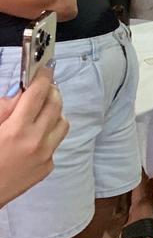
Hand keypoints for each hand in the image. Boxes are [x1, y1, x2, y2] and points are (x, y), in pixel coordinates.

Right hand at [0, 69, 67, 207]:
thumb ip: (3, 110)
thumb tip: (19, 93)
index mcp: (16, 130)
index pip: (37, 94)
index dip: (42, 78)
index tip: (44, 69)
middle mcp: (36, 142)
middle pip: (55, 105)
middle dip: (51, 91)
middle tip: (44, 87)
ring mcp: (45, 156)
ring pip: (62, 122)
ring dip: (54, 112)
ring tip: (39, 112)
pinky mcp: (47, 168)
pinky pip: (55, 142)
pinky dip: (48, 134)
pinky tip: (33, 137)